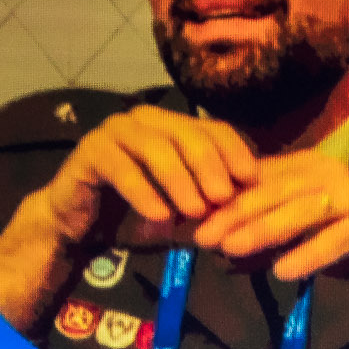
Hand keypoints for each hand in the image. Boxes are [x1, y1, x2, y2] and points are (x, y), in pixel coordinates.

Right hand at [0, 107, 254, 334]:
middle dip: (210, 167)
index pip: (215, 130)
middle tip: (224, 199)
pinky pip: (120, 166)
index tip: (252, 180)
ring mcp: (116, 131)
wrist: (86, 227)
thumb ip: (220, 205)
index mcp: (175, 127)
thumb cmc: (144, 215)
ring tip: (195, 212)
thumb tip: (261, 205)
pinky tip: (159, 216)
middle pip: (189, 134)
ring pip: (156, 147)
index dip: (235, 152)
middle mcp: (147, 120)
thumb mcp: (191, 212)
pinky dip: (143, 192)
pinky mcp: (90, 151)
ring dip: (180, 181)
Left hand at [189, 155, 348, 303]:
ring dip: (262, 230)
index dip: (219, 199)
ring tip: (230, 250)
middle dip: (232, 214)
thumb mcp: (308, 241)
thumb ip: (269, 246)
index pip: (254, 180)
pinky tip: (283, 272)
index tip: (185, 221)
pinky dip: (309, 255)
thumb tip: (221, 261)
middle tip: (198, 236)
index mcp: (307, 169)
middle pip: (271, 192)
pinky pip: (336, 238)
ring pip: (299, 211)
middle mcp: (328, 174)